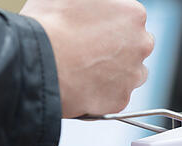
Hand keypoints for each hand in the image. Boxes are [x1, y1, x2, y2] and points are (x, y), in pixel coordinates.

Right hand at [21, 0, 153, 117]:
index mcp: (133, 14)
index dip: (109, 24)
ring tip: (88, 71)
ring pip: (130, 73)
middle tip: (91, 51)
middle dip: (118, 48)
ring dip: (115, 72)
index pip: (129, 18)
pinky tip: (84, 87)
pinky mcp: (121, 101)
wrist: (40, 62)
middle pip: (135, 46)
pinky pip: (116, 97)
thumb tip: (90, 2)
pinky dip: (103, 94)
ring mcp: (132, 75)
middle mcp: (141, 45)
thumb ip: (92, 1)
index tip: (94, 30)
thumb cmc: (51, 24)